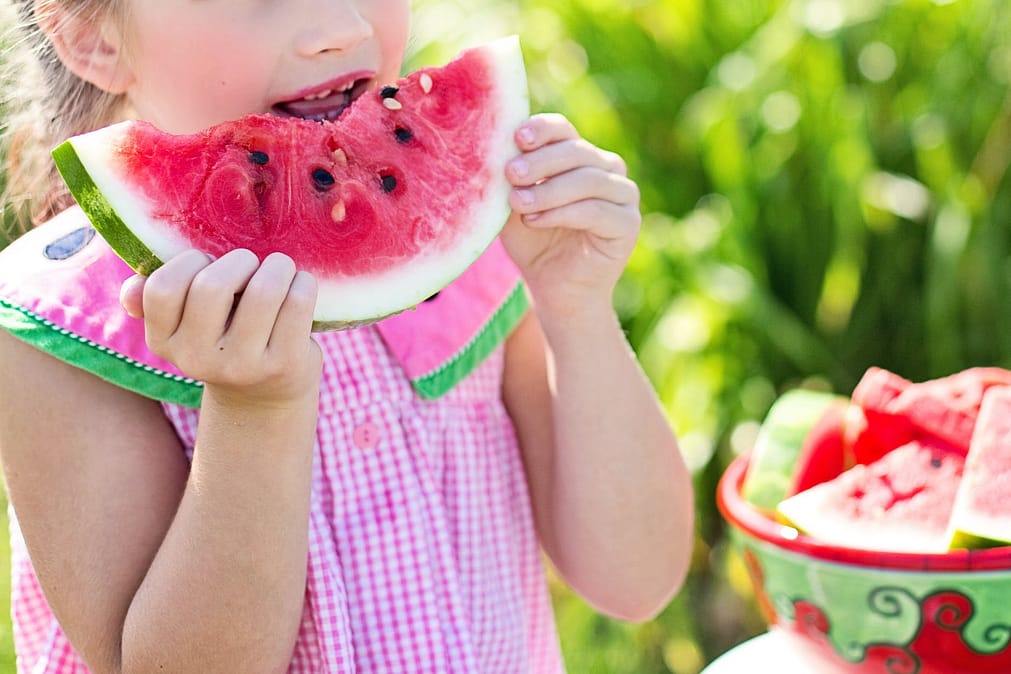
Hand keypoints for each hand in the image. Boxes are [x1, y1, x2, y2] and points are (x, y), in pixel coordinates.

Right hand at [119, 249, 321, 407]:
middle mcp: (198, 360)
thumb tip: (131, 290)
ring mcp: (243, 366)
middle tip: (252, 265)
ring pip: (263, 291)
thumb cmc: (224, 338)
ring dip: (278, 267)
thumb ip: (156, 302)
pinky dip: (304, 284)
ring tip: (281, 270)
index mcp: (164, 342)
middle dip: (240, 261)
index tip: (209, 264)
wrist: (265, 396)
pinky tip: (301, 287)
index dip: (190, 262)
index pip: (162, 288)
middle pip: (212, 286)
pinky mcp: (284, 365)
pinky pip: (297, 303)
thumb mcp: (186, 326)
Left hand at [501, 113, 640, 319]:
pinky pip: (597, 210)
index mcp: (579, 156)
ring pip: (588, 179)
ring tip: (518, 203)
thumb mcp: (514, 206)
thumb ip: (510, 179)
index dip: (542, 130)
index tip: (517, 138)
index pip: (563, 130)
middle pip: (576, 151)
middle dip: (540, 162)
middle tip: (511, 173)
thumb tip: (494, 149)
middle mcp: (606, 169)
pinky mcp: (628, 223)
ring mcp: (623, 194)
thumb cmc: (533, 243)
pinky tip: (535, 220)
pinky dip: (563, 213)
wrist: (554, 289)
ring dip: (549, 190)